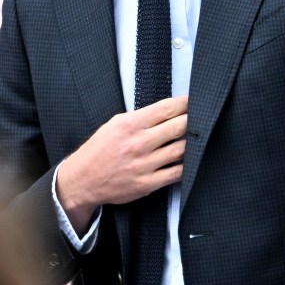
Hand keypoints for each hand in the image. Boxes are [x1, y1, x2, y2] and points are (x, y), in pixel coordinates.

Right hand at [56, 95, 187, 235]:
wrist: (83, 180)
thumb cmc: (99, 150)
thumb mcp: (114, 124)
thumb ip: (139, 118)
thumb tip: (166, 111)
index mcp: (130, 124)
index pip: (167, 109)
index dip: (186, 104)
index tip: (194, 101)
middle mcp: (139, 143)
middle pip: (179, 127)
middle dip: (193, 120)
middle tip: (201, 118)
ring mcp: (145, 165)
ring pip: (181, 149)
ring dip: (192, 143)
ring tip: (197, 138)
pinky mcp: (148, 183)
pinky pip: (176, 173)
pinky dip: (186, 165)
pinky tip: (188, 159)